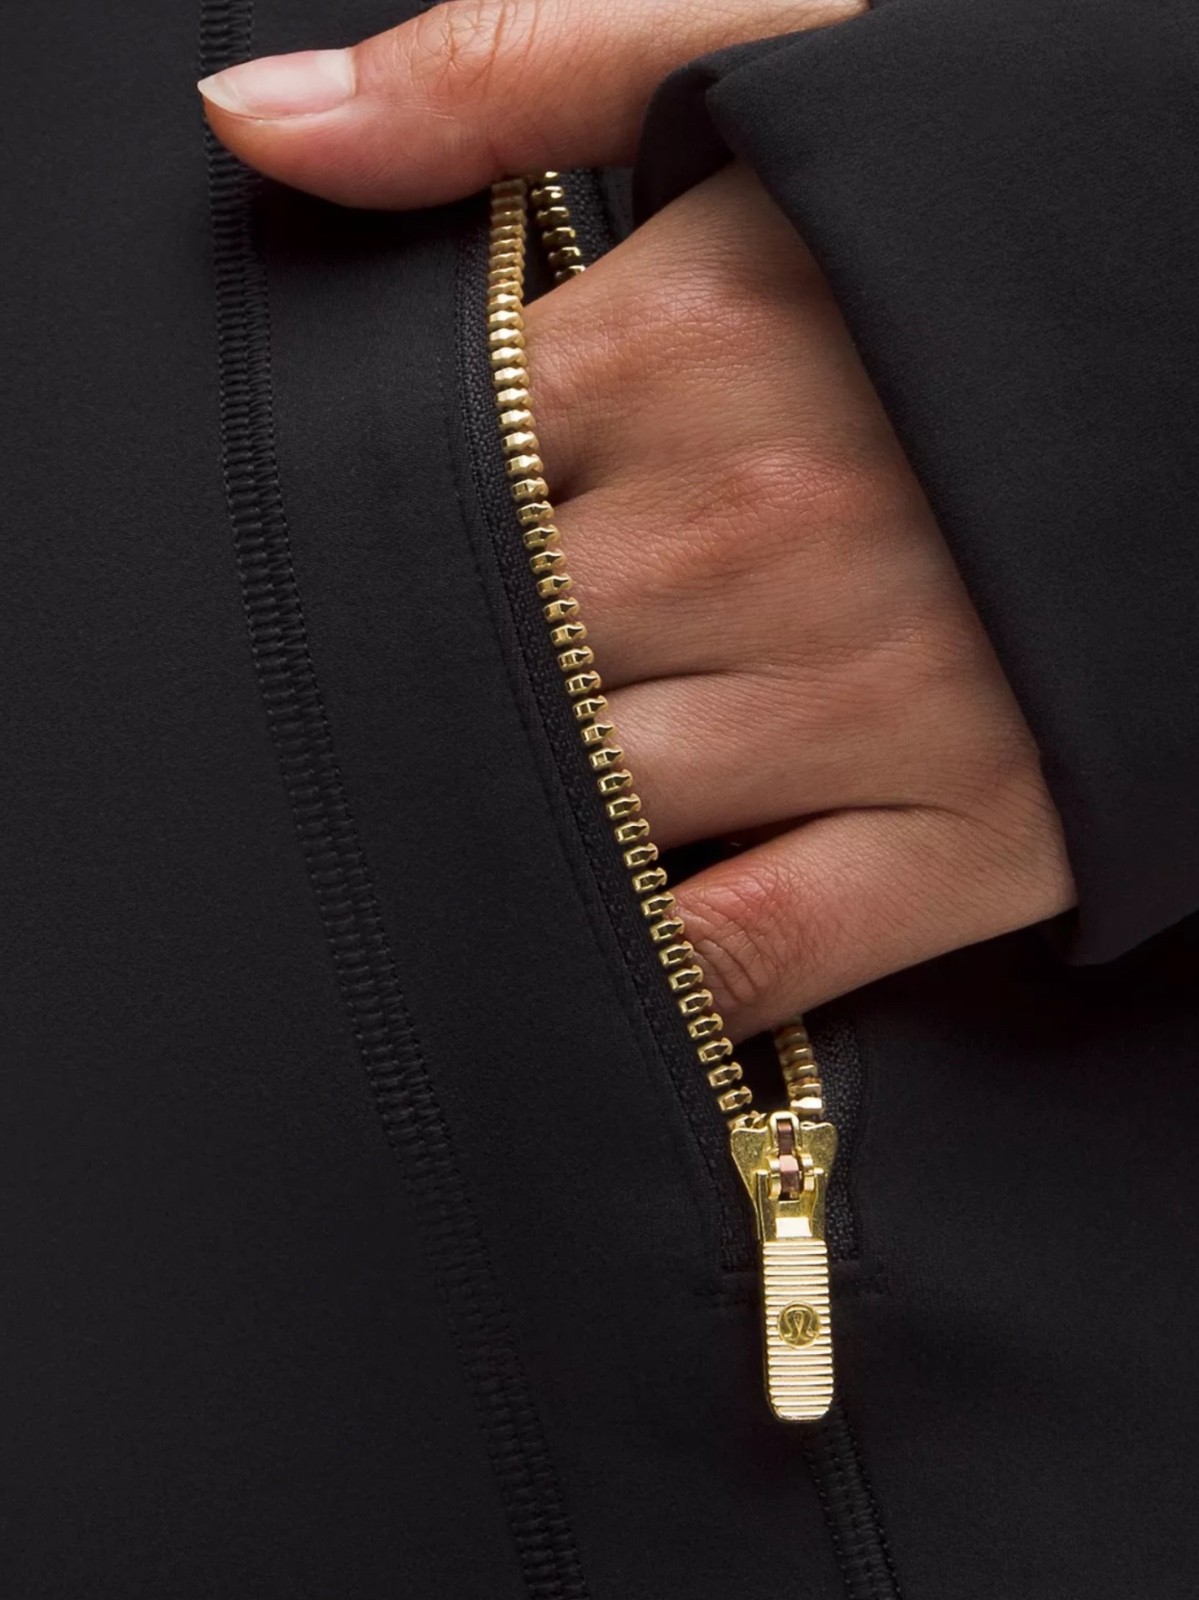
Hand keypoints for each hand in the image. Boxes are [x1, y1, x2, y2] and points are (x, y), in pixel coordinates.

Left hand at [201, 0, 1074, 1039]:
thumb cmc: (1030, 212)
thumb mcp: (796, 57)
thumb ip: (518, 77)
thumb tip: (261, 129)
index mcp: (693, 341)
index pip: (428, 473)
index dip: (387, 517)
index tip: (397, 531)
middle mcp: (753, 534)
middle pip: (483, 659)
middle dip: (444, 672)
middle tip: (442, 675)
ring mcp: (862, 701)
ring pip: (575, 812)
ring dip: (520, 812)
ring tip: (507, 793)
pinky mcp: (969, 834)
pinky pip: (737, 954)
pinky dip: (648, 973)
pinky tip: (607, 938)